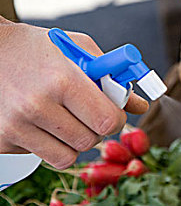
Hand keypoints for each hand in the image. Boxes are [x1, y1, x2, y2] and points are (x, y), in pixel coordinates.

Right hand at [0, 18, 148, 168]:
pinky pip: (42, 157)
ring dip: (73, 142)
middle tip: (87, 114)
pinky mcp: (0, 140)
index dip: (116, 120)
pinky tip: (40, 123)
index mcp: (62, 80)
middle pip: (90, 141)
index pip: (107, 121)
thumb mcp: (78, 50)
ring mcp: (14, 126)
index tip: (111, 113)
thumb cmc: (38, 48)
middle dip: (96, 130)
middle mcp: (36, 105)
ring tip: (65, 119)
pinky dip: (49, 145)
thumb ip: (112, 78)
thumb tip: (140, 106)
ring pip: (67, 157)